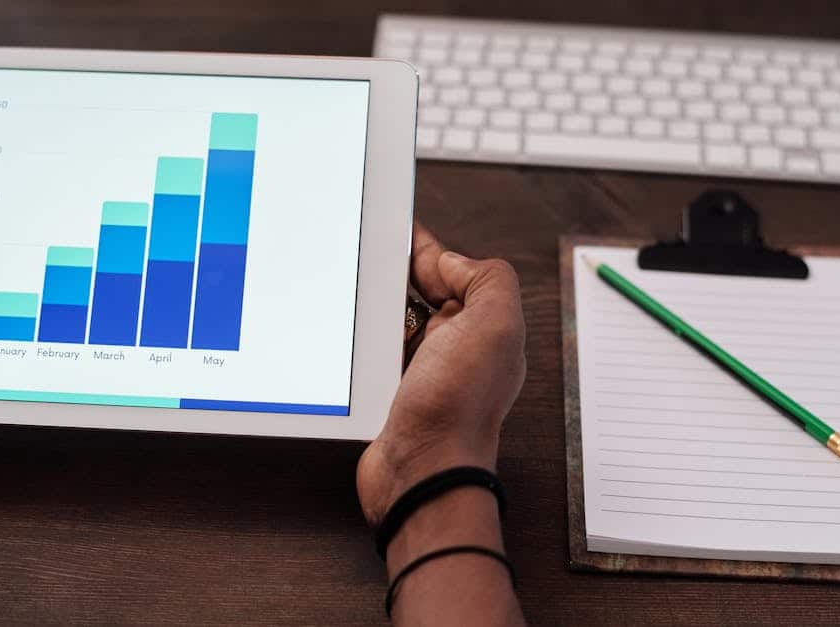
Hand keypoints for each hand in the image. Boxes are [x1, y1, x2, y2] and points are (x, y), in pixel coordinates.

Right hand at [356, 223, 525, 526]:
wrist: (421, 471)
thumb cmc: (458, 407)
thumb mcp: (495, 326)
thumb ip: (486, 280)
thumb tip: (450, 262)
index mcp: (483, 325)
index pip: (453, 270)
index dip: (425, 247)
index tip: (394, 226)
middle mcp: (455, 346)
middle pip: (420, 291)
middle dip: (395, 270)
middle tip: (364, 249)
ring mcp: (421, 369)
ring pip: (394, 318)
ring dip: (374, 302)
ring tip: (350, 281)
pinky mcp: (390, 391)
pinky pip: (374, 350)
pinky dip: (361, 336)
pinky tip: (345, 326)